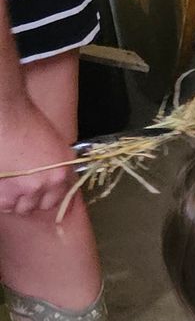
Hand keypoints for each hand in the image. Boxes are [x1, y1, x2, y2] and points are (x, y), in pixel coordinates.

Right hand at [0, 93, 75, 220]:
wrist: (5, 113)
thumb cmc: (26, 120)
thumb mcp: (53, 143)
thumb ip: (56, 164)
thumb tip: (53, 177)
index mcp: (61, 173)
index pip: (59, 199)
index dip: (47, 197)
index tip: (39, 194)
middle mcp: (45, 184)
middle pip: (38, 206)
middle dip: (30, 200)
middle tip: (19, 189)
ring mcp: (23, 189)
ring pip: (18, 207)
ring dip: (12, 200)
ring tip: (7, 186)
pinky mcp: (3, 190)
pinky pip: (3, 204)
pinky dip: (0, 198)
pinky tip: (0, 186)